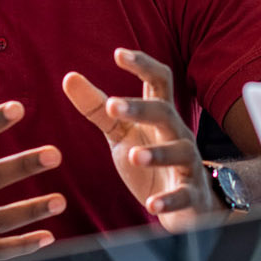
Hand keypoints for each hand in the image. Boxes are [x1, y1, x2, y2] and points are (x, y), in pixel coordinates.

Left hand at [62, 48, 220, 231]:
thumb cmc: (150, 163)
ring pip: (180, 151)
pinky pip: (184, 195)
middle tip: (112, 105)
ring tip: (133, 157)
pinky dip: (169, 199)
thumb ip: (97, 108)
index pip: (158, 81)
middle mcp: (177, 134)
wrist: (186, 207)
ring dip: (157, 153)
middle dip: (141, 108)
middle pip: (165, 112)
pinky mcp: (191, 195)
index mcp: (160, 117)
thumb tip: (69, 77)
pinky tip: (152, 203)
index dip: (142, 65)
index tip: (118, 54)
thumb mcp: (121, 133)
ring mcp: (188, 164)